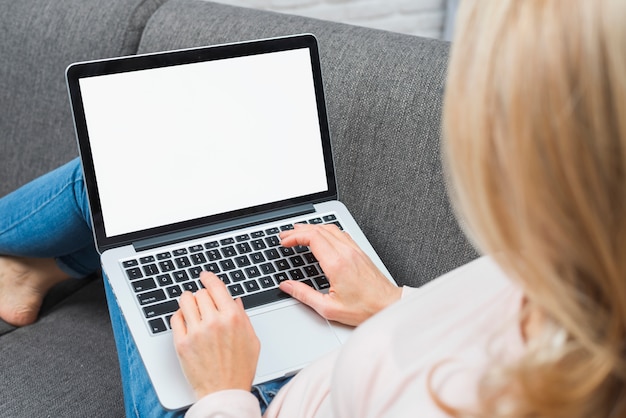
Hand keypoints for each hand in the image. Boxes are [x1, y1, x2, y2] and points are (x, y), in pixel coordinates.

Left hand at [170, 272, 259, 398]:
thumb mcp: (251, 340)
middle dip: (202, 295)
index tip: (205, 276)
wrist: (224, 392)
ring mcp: (196, 332)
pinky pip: (175, 318)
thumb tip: (234, 301)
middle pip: (200, 293)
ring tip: (191, 308)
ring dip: (188, 302)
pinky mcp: (182, 343)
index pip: (216, 287)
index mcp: (233, 317)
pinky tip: (185, 321)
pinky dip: (179, 316)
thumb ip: (243, 317)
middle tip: (202, 301)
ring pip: (185, 301)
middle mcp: (214, 321)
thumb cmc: (240, 369)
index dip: (209, 278)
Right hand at [278, 223, 400, 325]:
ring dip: (312, 228)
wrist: (388, 305)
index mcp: (337, 263)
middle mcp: (346, 252)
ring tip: (298, 231)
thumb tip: (287, 286)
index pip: (312, 238)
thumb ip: (304, 295)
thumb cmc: (364, 308)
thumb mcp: (329, 308)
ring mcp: (354, 250)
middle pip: (318, 229)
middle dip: (298, 230)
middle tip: (285, 236)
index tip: (284, 242)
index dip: (294, 237)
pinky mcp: (360, 252)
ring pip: (330, 228)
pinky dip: (325, 230)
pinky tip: (321, 235)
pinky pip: (340, 233)